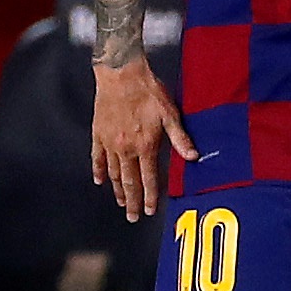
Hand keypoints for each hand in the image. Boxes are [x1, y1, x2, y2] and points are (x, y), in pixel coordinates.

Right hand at [91, 58, 196, 221]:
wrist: (121, 74)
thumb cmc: (148, 91)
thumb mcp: (170, 113)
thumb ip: (180, 138)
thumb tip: (193, 156)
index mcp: (145, 145)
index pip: (149, 178)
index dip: (151, 196)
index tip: (150, 211)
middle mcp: (126, 149)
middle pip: (129, 182)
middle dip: (133, 201)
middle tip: (134, 217)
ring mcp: (110, 143)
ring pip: (113, 173)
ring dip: (118, 190)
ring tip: (122, 203)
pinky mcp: (98, 134)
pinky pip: (97, 158)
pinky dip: (98, 171)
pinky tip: (99, 181)